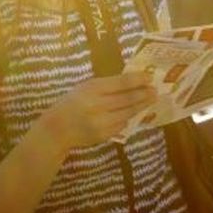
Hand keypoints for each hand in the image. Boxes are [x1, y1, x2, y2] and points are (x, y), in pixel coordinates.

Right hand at [42, 72, 156, 147]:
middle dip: (144, 94)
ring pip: (128, 113)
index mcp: (92, 89)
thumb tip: (132, 82)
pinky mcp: (104, 135)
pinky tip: (137, 112)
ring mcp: (101, 122)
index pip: (120, 83)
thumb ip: (105, 85)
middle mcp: (97, 105)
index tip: (149, 77)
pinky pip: (122, 124)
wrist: (57, 129)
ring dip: (142, 106)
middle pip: (127, 99)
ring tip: (152, 99)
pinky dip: (130, 117)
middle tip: (156, 90)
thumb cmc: (71, 103)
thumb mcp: (85, 87)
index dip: (137, 80)